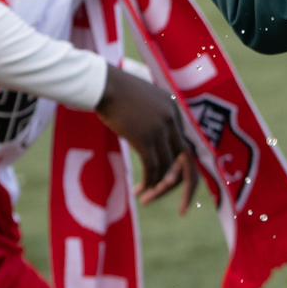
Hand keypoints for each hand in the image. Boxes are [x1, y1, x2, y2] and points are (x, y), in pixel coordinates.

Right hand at [95, 63, 199, 209]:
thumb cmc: (116, 94)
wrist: (102, 85)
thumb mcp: (142, 103)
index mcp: (174, 109)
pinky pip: (153, 168)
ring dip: (158, 186)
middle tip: (174, 202)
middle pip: (182, 158)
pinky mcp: (146, 138)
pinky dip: (149, 183)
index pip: (184, 145)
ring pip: (167, 167)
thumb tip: (152, 142)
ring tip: (145, 198)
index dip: (178, 167)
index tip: (169, 182)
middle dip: (177, 183)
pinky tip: (140, 191)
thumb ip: (153, 119)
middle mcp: (172, 118)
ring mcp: (161, 128)